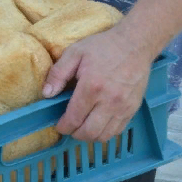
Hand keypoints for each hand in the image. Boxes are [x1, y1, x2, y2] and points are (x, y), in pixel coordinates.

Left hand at [43, 24, 151, 142]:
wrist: (135, 44)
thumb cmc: (103, 47)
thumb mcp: (74, 53)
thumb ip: (58, 74)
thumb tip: (46, 94)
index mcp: (92, 87)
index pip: (74, 118)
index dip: (64, 126)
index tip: (59, 125)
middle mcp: (109, 101)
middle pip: (89, 132)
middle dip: (75, 134)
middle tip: (70, 127)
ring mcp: (123, 107)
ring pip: (105, 135)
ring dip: (90, 136)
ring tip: (83, 127)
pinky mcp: (134, 109)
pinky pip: (118, 130)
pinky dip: (106, 133)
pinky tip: (98, 124)